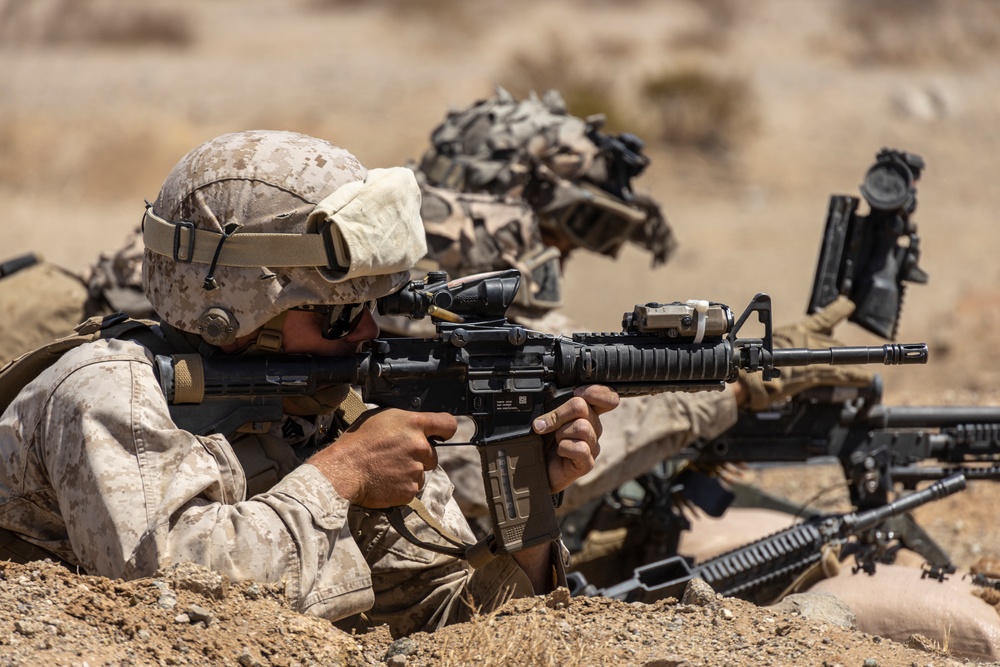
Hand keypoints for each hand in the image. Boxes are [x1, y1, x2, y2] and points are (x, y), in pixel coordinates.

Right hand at [307, 408, 456, 507]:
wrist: (343, 470)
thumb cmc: (356, 442)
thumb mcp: (379, 417)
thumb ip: (402, 420)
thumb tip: (413, 424)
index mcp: (414, 424)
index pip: (448, 424)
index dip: (444, 430)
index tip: (440, 434)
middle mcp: (420, 446)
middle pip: (433, 453)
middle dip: (419, 456)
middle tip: (396, 456)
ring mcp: (416, 469)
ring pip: (422, 472)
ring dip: (410, 472)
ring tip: (387, 469)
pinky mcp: (410, 490)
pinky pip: (412, 488)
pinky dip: (402, 487)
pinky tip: (385, 480)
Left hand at [532, 385, 619, 492]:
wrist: (535, 467)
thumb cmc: (542, 439)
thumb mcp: (546, 419)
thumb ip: (552, 407)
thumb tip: (548, 402)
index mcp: (588, 412)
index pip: (609, 397)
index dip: (597, 392)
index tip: (577, 392)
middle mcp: (594, 427)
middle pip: (583, 407)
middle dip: (558, 414)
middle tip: (543, 425)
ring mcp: (593, 445)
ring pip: (582, 427)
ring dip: (560, 433)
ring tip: (555, 441)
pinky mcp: (588, 462)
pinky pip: (580, 448)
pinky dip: (564, 449)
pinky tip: (559, 453)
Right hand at [739, 296, 875, 409]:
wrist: (748, 378)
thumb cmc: (751, 366)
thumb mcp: (764, 351)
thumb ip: (776, 352)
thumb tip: (774, 362)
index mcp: (795, 331)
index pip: (822, 318)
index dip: (838, 310)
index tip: (849, 304)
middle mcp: (806, 338)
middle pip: (832, 343)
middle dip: (838, 353)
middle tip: (844, 364)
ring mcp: (813, 354)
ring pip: (840, 357)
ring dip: (853, 366)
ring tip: (865, 373)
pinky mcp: (817, 371)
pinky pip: (843, 373)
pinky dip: (856, 377)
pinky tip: (867, 379)